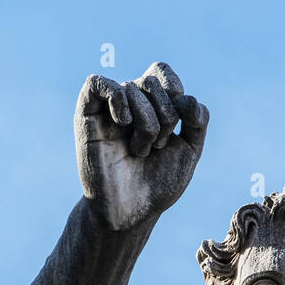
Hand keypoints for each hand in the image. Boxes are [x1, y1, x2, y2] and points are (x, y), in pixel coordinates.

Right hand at [75, 62, 208, 229]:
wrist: (131, 212)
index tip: (180, 121)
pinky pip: (97, 83)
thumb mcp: (189, 151)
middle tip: (157, 147)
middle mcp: (128, 104)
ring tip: (140, 152)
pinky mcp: (86, 116)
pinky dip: (117, 97)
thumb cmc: (157, 183)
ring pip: (132, 87)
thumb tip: (187, 98)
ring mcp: (107, 110)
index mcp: (151, 105)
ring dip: (146, 123)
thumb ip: (198, 120)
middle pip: (151, 82)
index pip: (160, 72)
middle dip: (164, 115)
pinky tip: (123, 123)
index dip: (174, 88)